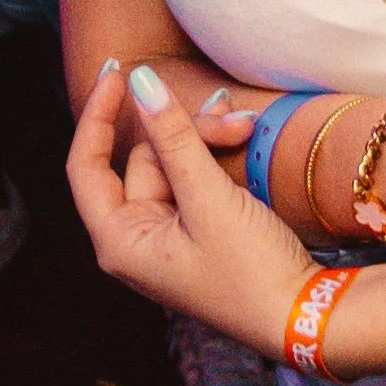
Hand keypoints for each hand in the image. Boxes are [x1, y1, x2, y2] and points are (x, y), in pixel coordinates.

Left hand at [67, 62, 312, 354]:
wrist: (300, 315)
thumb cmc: (248, 270)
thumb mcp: (209, 198)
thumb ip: (174, 138)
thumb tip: (141, 81)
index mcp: (119, 241)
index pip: (86, 166)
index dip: (98, 115)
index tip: (119, 70)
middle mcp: (134, 239)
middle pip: (143, 158)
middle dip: (185, 129)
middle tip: (233, 116)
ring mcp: (166, 235)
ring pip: (173, 162)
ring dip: (207, 139)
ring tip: (246, 127)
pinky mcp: (195, 231)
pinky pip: (192, 178)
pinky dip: (214, 156)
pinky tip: (242, 137)